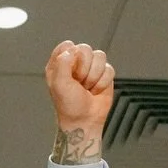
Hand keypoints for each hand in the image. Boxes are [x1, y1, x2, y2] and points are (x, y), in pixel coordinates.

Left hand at [46, 40, 114, 159]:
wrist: (85, 121)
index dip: (71, 58)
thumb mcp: (59, 84)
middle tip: (78, 83)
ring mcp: (90, 67)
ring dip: (94, 76)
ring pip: (100, 56)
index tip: (69, 73)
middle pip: (85, 48)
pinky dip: (103, 83)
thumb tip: (73, 49)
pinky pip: (109, 69)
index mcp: (59, 63)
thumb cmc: (69, 106)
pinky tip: (96, 91)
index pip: (67, 46)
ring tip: (87, 88)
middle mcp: (74, 63)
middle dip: (84, 68)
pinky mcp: (103, 74)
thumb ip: (62, 63)